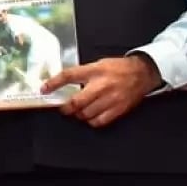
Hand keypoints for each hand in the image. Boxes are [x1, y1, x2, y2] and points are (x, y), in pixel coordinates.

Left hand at [43, 55, 161, 127]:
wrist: (142, 73)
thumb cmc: (117, 68)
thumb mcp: (98, 64)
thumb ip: (82, 73)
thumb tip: (63, 83)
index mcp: (94, 71)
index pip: (69, 76)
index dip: (54, 83)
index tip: (44, 89)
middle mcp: (101, 85)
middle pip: (76, 102)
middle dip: (66, 108)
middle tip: (63, 107)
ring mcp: (110, 99)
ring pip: (86, 114)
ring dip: (78, 115)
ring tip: (78, 111)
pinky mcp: (119, 109)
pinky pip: (99, 121)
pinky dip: (91, 121)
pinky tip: (91, 116)